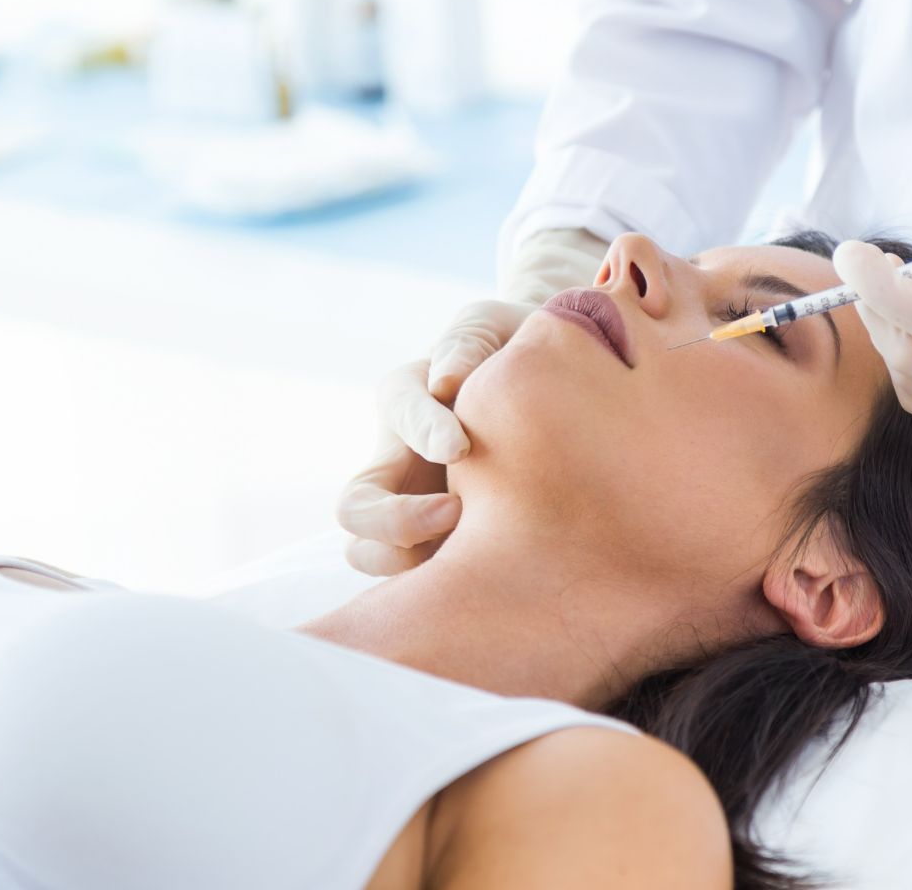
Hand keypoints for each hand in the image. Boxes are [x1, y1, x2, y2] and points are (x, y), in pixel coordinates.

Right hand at [337, 226, 611, 574]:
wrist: (556, 387)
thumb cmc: (521, 347)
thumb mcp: (496, 326)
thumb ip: (469, 339)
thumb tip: (445, 379)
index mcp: (408, 396)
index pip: (398, 410)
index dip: (422, 430)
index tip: (460, 448)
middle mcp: (396, 458)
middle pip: (355, 508)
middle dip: (394, 521)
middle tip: (458, 512)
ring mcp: (412, 506)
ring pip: (369, 554)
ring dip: (404, 563)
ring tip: (471, 553)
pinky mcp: (440, 543)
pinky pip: (418, 579)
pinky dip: (439, 586)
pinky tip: (493, 579)